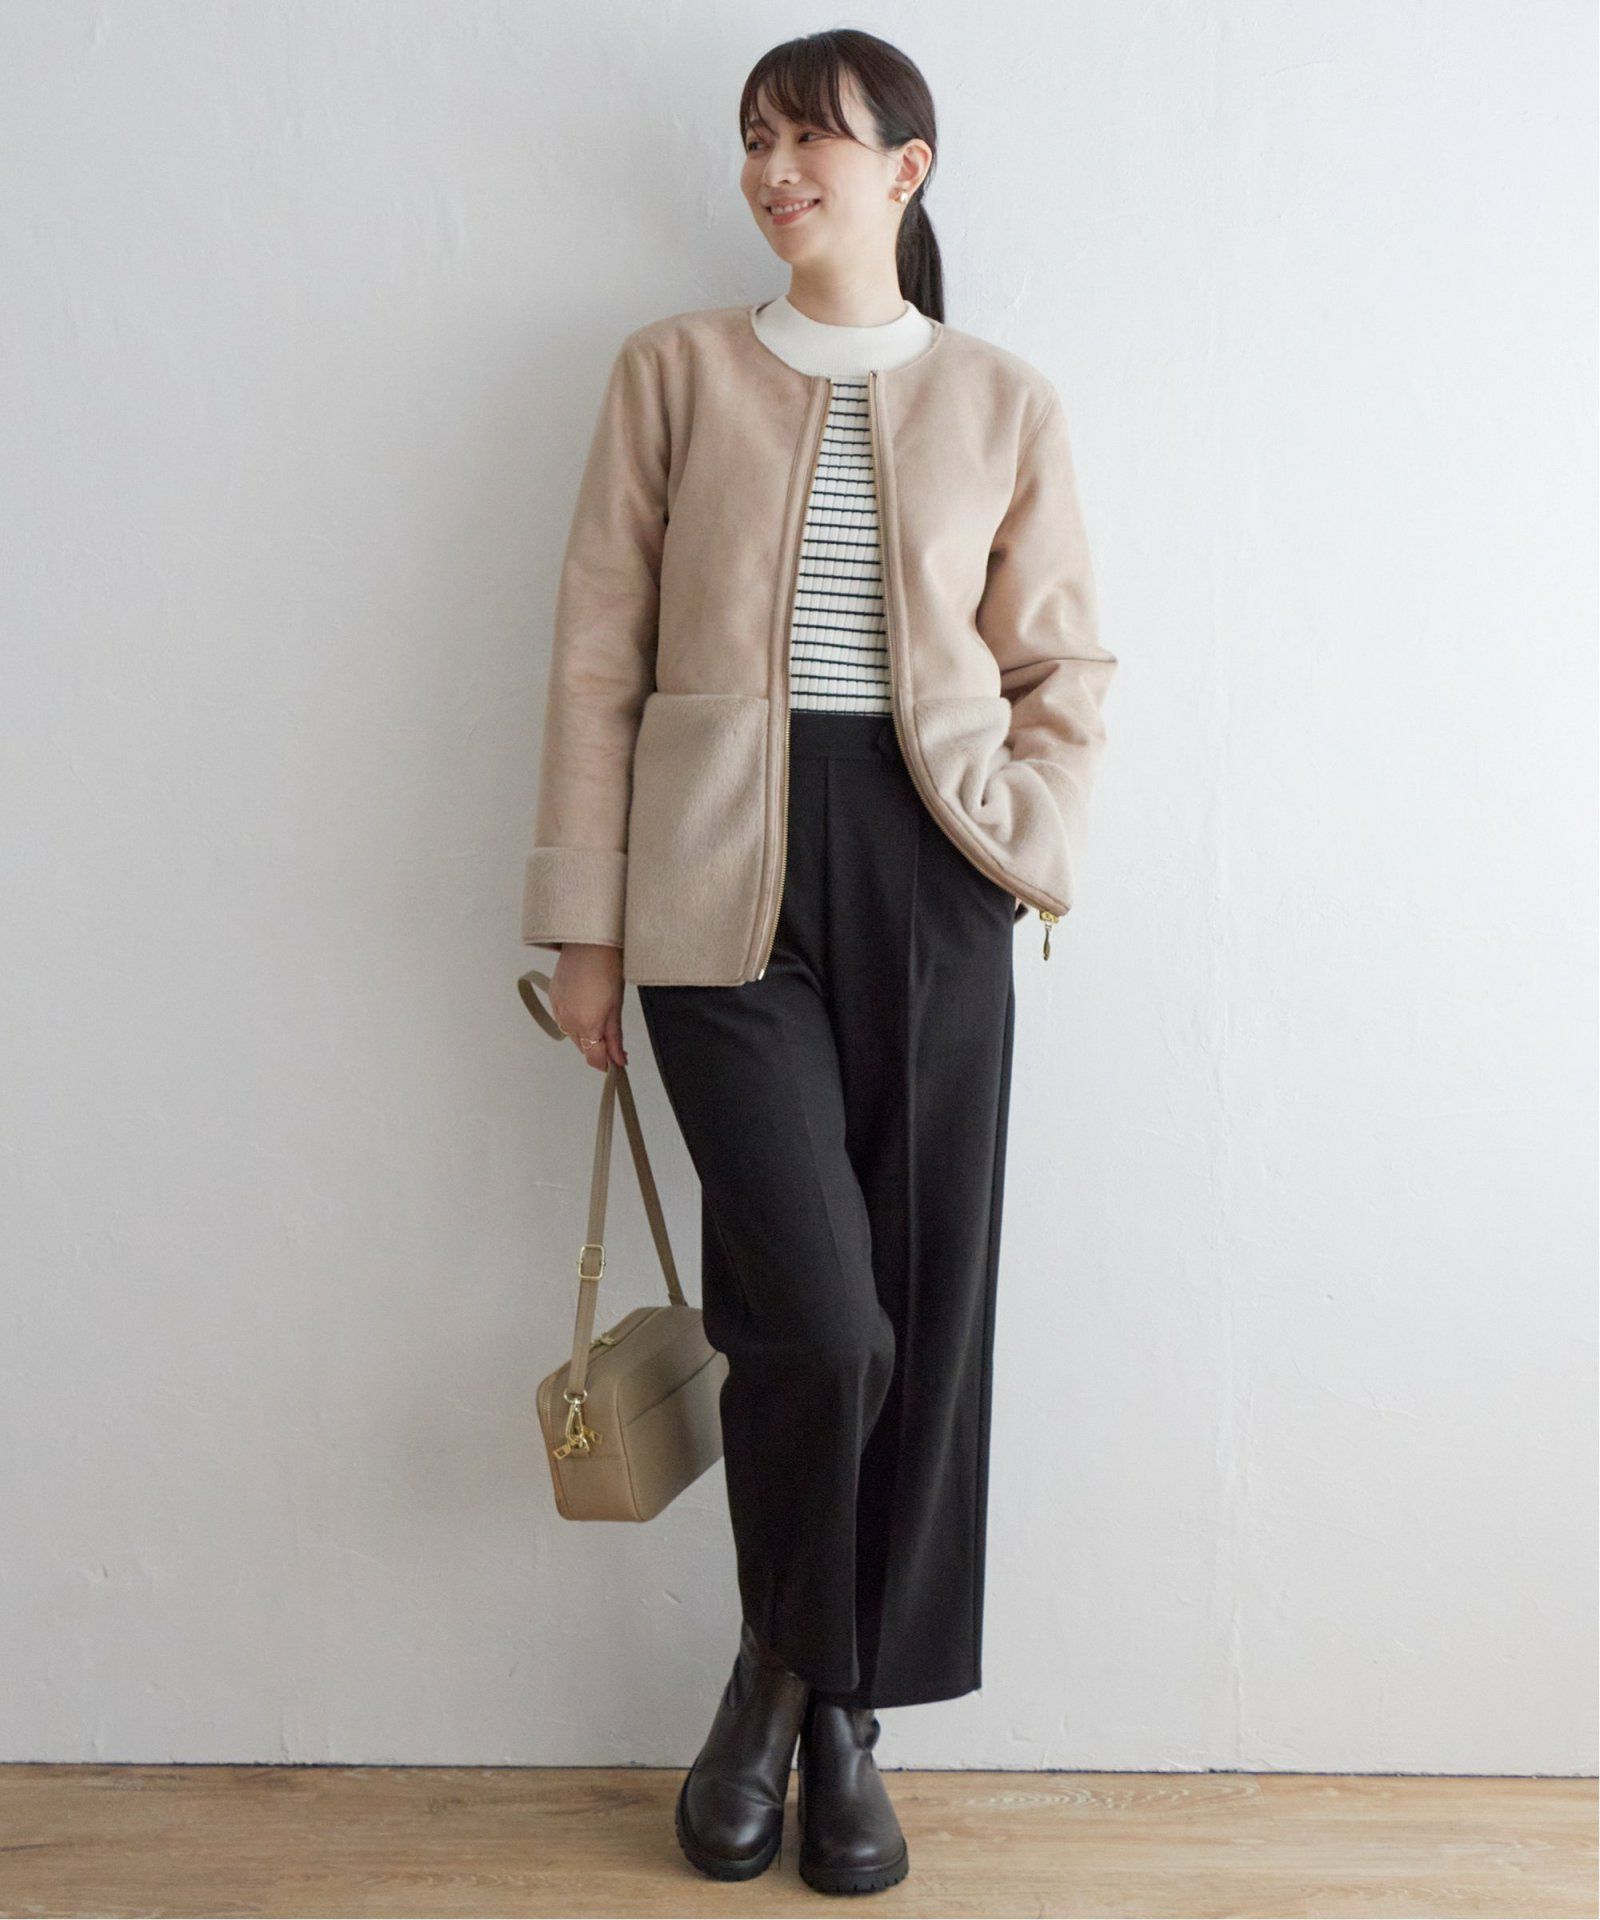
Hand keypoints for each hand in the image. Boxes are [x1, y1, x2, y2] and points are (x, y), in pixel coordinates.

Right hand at [550, 944, 628, 1072]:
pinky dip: (575, 1019)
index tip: (616, 1064)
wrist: (589, 943)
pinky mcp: (553, 999)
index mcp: (586, 1025)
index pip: (593, 1058)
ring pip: (572, 1034)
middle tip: (613, 1039)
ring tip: (600, 1015)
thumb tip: (619, 1060)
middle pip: (583, 1048)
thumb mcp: (616, 1008)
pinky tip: (586, 1005)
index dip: (606, 1064)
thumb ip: (615, 1038)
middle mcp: (568, 1021)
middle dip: (598, 1048)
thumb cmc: (607, 970)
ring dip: (586, 1033)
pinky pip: (563, 1019)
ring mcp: (558, 1010)